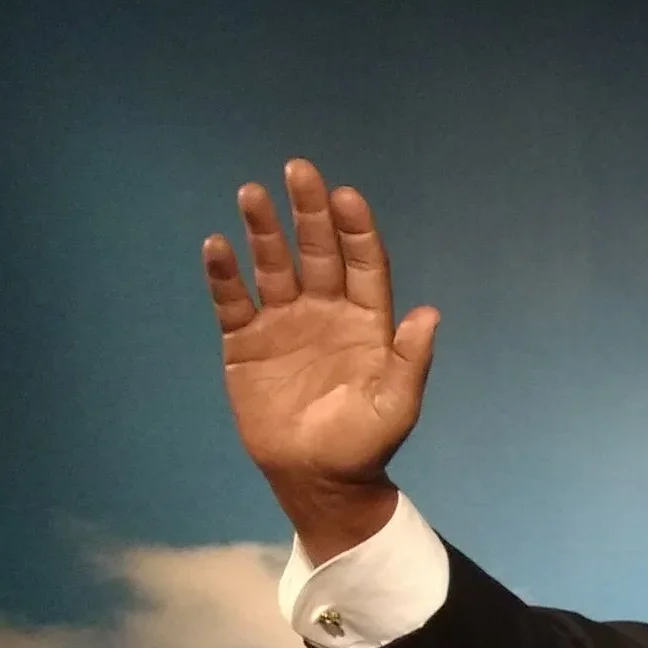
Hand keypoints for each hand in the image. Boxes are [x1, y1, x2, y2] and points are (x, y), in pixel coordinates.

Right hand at [202, 159, 437, 555]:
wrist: (318, 477)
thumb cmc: (365, 442)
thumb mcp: (397, 404)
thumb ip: (410, 359)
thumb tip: (430, 314)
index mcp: (366, 322)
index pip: (364, 265)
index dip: (355, 231)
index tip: (346, 196)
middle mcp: (324, 312)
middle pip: (317, 252)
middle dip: (309, 212)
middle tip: (299, 170)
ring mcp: (283, 323)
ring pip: (273, 266)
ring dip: (263, 231)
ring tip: (251, 193)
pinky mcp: (246, 342)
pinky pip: (233, 301)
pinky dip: (224, 275)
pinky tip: (217, 245)